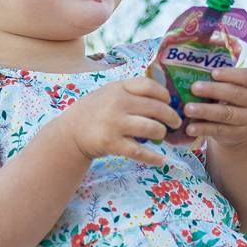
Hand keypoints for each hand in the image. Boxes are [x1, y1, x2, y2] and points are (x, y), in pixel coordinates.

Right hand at [56, 76, 181, 166]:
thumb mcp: (108, 93)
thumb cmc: (93, 111)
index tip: (169, 102)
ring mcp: (114, 124)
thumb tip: (163, 98)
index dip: (164, 94)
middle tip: (176, 122)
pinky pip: (140, 152)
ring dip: (162, 133)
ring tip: (162, 135)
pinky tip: (163, 160)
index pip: (148, 86)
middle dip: (171, 116)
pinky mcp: (112, 144)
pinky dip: (154, 158)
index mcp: (117, 88)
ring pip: (151, 128)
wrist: (70, 133)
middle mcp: (116, 103)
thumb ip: (130, 92)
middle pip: (155, 108)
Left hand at [183, 67, 246, 147]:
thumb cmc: (229, 96)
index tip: (213, 73)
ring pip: (226, 114)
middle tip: (193, 88)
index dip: (230, 75)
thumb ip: (218, 75)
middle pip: (235, 94)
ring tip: (187, 108)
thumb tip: (188, 59)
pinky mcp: (238, 134)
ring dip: (205, 111)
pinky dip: (203, 129)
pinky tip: (189, 127)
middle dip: (213, 91)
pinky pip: (219, 130)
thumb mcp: (231, 84)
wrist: (240, 126)